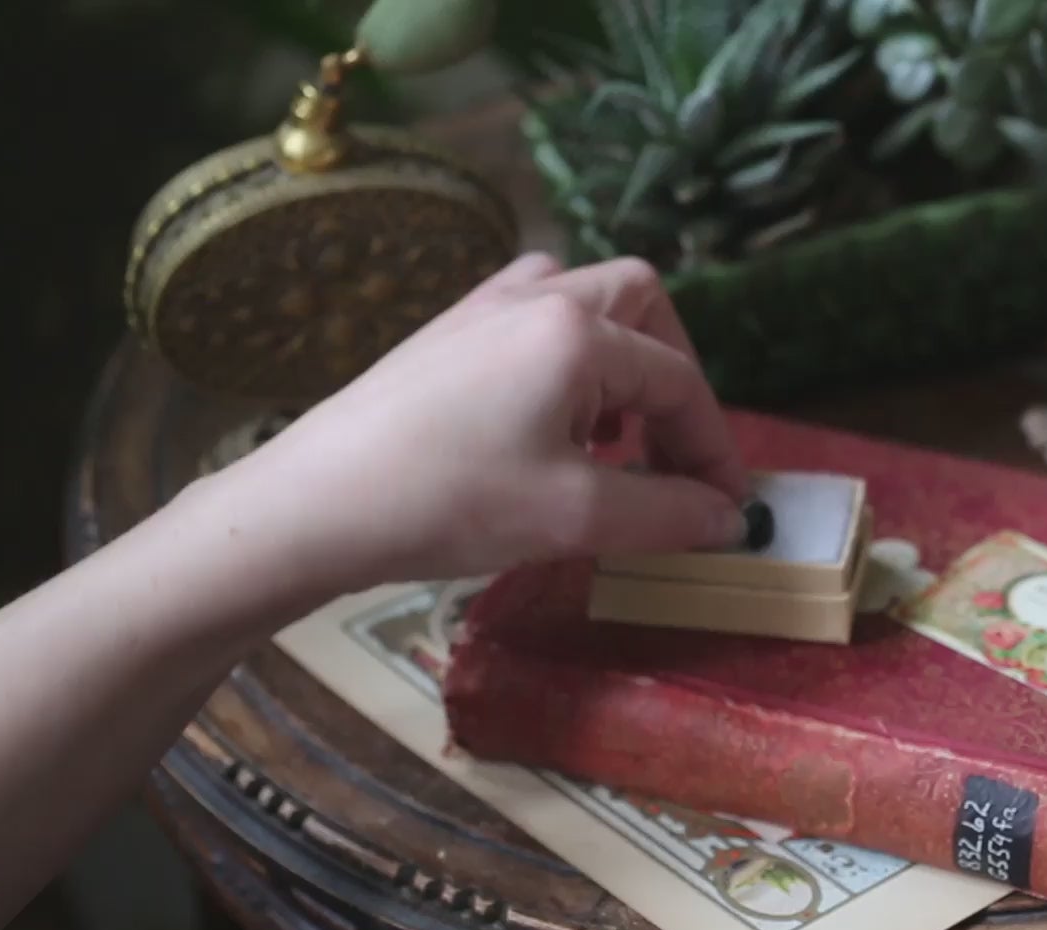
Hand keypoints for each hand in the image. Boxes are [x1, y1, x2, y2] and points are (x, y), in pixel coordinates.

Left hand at [207, 252, 751, 595]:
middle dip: (675, 375)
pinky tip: (549, 429)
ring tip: (614, 438)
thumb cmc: (452, 502)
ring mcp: (484, 305)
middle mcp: (538, 294)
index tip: (730, 509)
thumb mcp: (578, 518)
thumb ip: (670, 512)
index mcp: (578, 330)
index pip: (679, 380)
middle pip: (643, 303)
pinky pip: (536, 319)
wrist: (315, 504)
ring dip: (621, 359)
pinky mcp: (447, 332)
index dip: (713, 447)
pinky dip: (570, 362)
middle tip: (674, 449)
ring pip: (586, 300)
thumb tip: (731, 517)